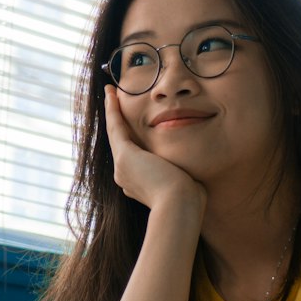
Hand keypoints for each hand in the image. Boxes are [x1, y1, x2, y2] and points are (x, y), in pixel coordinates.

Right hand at [104, 85, 205, 220]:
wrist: (180, 207)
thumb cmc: (188, 200)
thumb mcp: (184, 184)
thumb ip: (181, 175)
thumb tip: (190, 174)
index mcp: (138, 184)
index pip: (132, 154)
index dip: (130, 137)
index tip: (131, 125)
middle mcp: (125, 176)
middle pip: (120, 142)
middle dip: (117, 121)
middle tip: (113, 100)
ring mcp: (122, 167)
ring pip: (115, 133)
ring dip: (111, 111)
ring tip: (110, 93)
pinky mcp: (125, 157)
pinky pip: (116, 127)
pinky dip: (113, 110)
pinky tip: (111, 94)